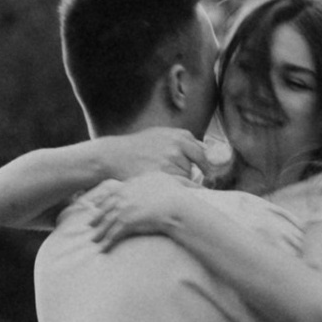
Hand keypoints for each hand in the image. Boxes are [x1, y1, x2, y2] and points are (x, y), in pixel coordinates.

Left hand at [85, 172, 188, 246]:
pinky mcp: (126, 221)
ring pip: (107, 221)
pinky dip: (107, 243)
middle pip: (106, 206)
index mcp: (134, 184)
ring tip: (93, 240)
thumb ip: (158, 180)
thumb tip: (161, 179)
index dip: (104, 199)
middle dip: (97, 216)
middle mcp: (126, 194)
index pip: (114, 191)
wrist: (177, 205)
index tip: (97, 204)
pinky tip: (103, 249)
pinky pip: (113, 234)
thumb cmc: (177, 195)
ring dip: (99, 232)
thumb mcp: (166, 180)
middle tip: (90, 223)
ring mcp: (124, 208)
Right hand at [93, 129, 208, 182]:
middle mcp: (177, 146)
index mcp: (178, 136)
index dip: (204, 164)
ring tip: (158, 175)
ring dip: (178, 179)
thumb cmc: (136, 146)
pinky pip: (177, 185)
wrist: (114, 156)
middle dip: (187, 171)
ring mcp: (170, 161)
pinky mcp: (163, 175)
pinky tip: (160, 183)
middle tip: (172, 174)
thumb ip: (180, 139)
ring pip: (185, 176)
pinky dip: (172, 187)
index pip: (202, 152)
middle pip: (194, 166)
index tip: (206, 172)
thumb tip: (204, 148)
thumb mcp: (159, 134)